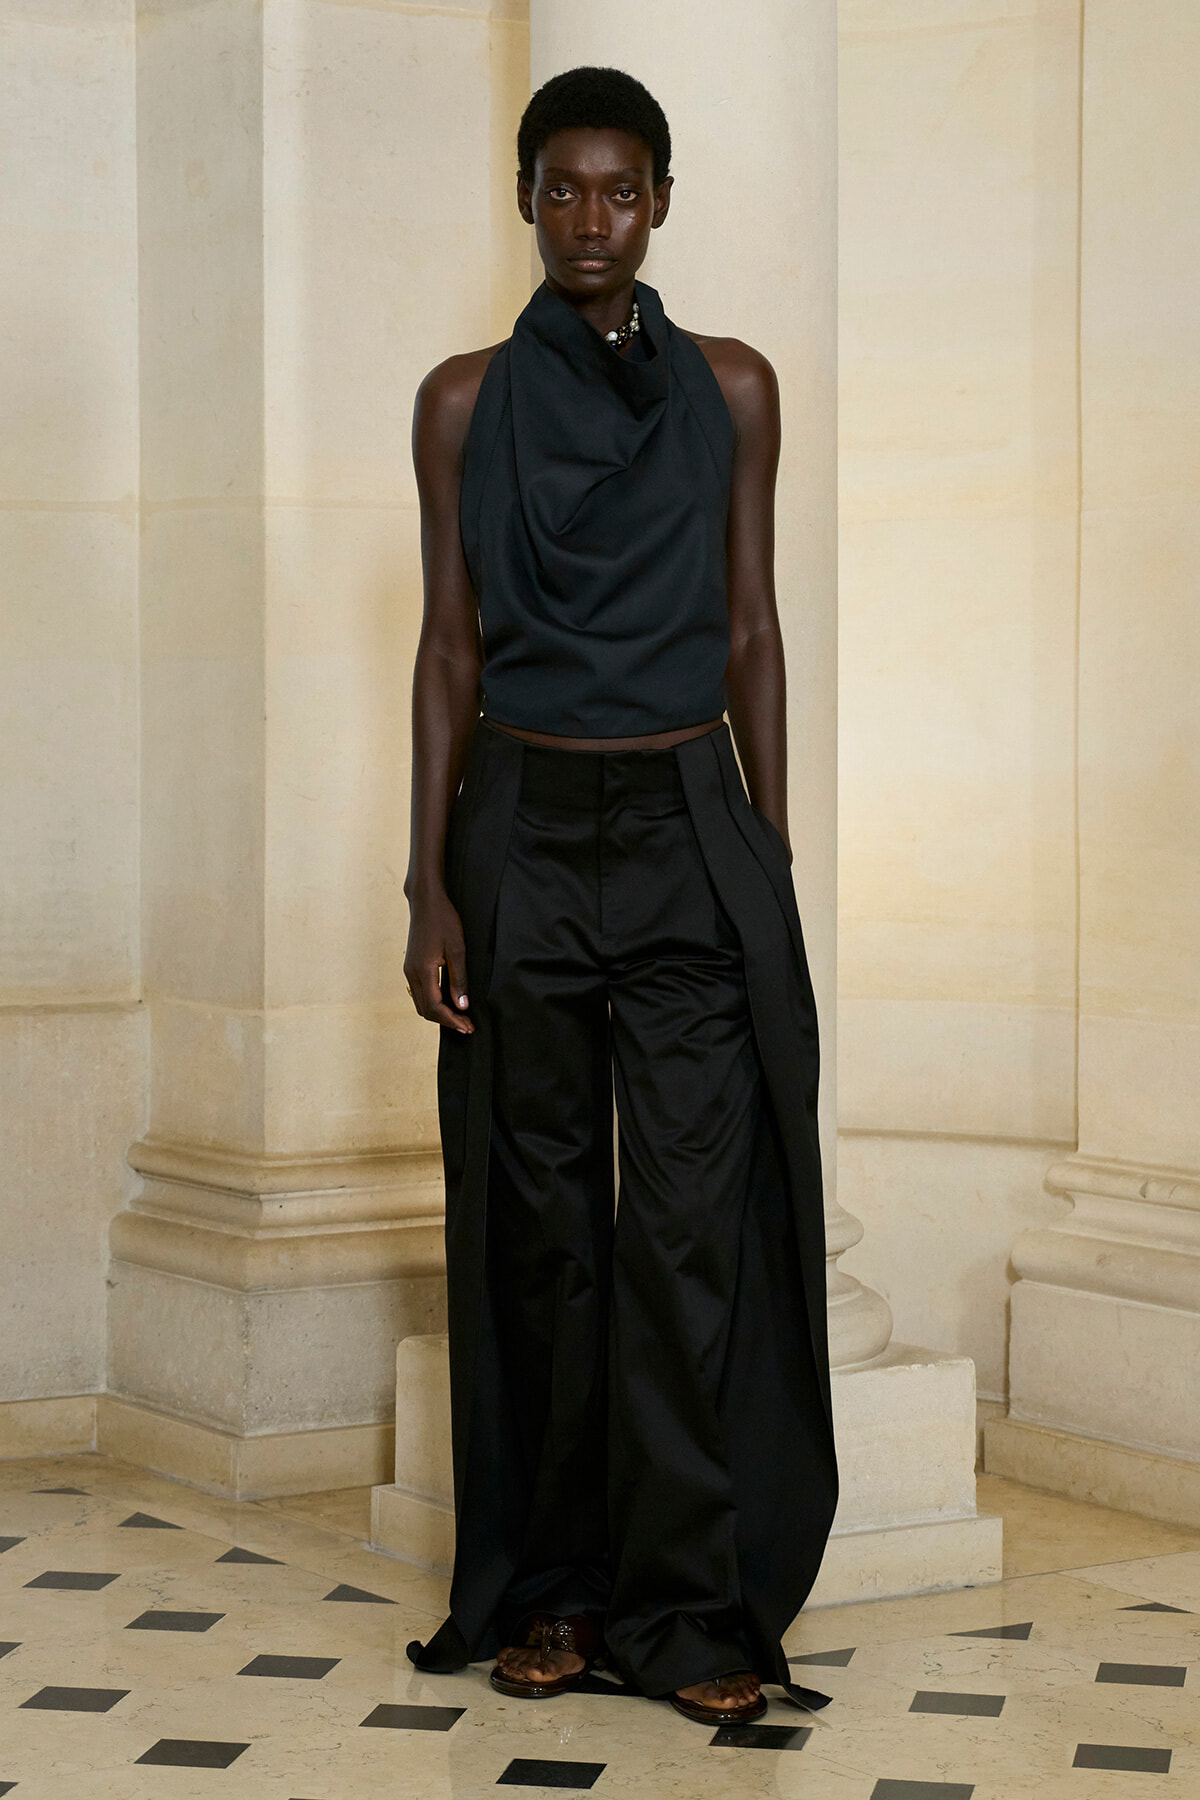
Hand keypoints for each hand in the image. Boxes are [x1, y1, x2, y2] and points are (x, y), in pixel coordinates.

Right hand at [404, 888, 472, 1032]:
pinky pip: (420, 993)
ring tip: (459, 1016)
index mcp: (423, 971)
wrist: (425, 901)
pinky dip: (433, 1003)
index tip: (468, 1026)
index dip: (452, 1020)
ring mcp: (409, 970)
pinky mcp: (411, 966)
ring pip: (421, 1004)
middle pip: (426, 1010)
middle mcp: (411, 974)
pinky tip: (448, 1002)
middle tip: (466, 1025)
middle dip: (446, 1021)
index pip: (435, 1007)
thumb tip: (462, 1005)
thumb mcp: (457, 949)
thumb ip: (459, 979)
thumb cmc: (443, 920)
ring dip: (439, 1013)